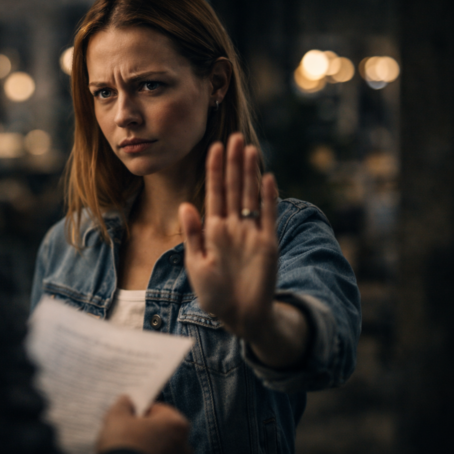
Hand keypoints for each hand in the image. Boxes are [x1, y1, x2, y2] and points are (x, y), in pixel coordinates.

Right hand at [96, 395, 191, 453]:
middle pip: (163, 430)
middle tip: (127, 432)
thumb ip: (124, 404)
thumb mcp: (117, 417)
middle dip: (147, 430)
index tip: (129, 416)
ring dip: (149, 447)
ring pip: (162, 449)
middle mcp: (184, 445)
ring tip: (128, 450)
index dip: (141, 411)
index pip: (158, 410)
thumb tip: (127, 400)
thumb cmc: (124, 444)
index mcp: (177, 423)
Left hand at [178, 133, 278, 340]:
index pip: (214, 193)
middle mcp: (233, 226)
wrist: (240, 317)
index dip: (214, 170)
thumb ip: (193, 234)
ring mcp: (251, 233)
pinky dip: (267, 197)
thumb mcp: (196, 263)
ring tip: (248, 148)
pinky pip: (267, 216)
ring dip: (249, 173)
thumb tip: (186, 205)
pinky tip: (267, 177)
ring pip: (250, 196)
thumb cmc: (215, 294)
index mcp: (214, 230)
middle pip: (234, 188)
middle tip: (233, 136)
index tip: (213, 147)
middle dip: (233, 163)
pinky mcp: (267, 244)